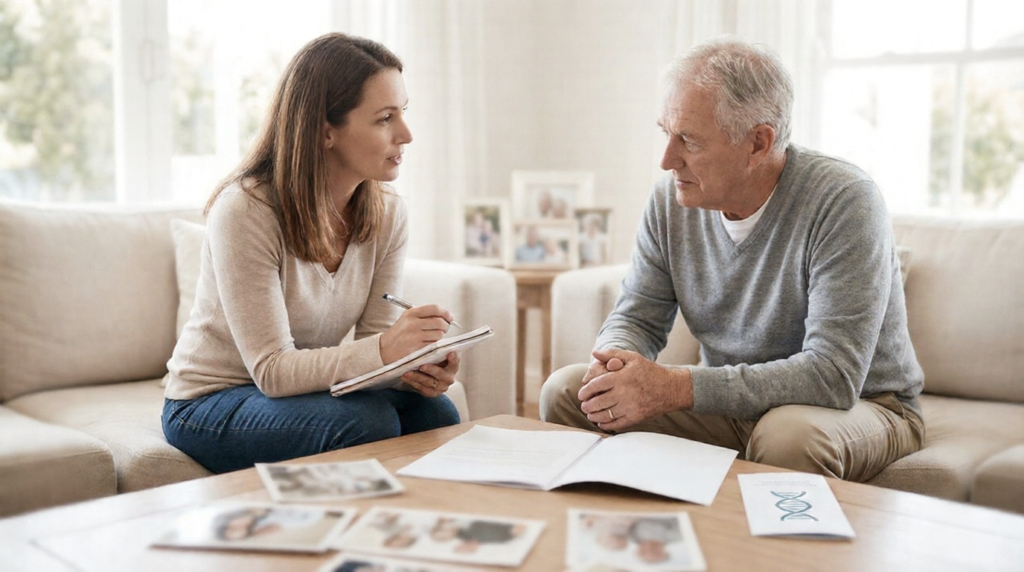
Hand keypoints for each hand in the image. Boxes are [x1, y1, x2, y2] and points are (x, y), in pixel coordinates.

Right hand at [379, 304, 454, 363]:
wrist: (384, 349)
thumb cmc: (398, 334)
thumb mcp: (407, 319)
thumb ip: (423, 316)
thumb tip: (444, 315)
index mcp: (411, 313)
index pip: (434, 308)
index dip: (445, 312)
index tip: (450, 317)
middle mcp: (413, 323)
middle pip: (439, 321)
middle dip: (446, 326)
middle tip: (444, 328)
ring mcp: (415, 336)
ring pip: (439, 334)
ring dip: (440, 336)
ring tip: (434, 337)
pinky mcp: (417, 348)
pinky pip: (434, 344)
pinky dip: (435, 344)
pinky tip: (429, 344)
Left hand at [401, 351, 459, 396]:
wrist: (427, 375)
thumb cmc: (433, 361)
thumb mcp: (437, 355)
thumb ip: (437, 350)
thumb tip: (433, 335)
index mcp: (452, 366)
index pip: (455, 362)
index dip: (453, 359)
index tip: (450, 353)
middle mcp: (449, 377)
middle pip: (441, 374)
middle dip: (432, 370)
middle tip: (422, 366)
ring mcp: (441, 387)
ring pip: (429, 382)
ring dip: (417, 376)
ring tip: (407, 372)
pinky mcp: (431, 393)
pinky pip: (421, 388)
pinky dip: (412, 382)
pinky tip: (405, 377)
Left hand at [578, 348, 692, 431]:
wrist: (671, 389)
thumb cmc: (650, 371)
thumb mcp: (632, 358)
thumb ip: (612, 354)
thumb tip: (594, 353)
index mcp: (621, 377)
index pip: (596, 385)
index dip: (585, 391)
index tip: (582, 394)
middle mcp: (624, 393)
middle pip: (598, 402)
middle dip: (587, 405)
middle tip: (584, 405)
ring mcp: (630, 407)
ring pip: (605, 415)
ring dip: (593, 416)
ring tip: (590, 414)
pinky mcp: (636, 418)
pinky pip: (616, 424)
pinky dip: (605, 425)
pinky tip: (601, 422)